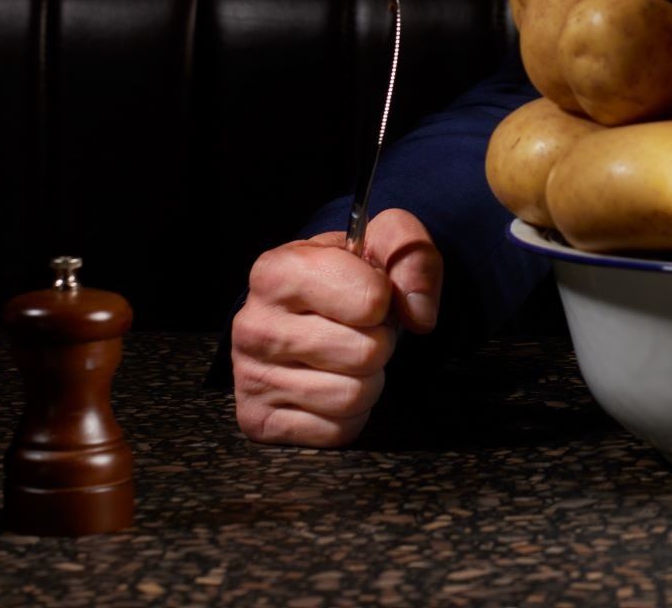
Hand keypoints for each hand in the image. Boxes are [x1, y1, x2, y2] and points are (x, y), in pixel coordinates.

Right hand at [231, 208, 442, 446]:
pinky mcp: (258, 420)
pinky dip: (349, 414)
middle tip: (359, 330)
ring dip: (368, 379)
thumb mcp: (386, 241)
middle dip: (380, 342)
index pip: (371, 301)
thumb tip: (421, 317)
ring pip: (353, 396)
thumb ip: (414, 257)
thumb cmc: (350, 276)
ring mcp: (250, 376)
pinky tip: (331, 384)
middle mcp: (253, 325)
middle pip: (366, 353)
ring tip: (347, 357)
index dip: (385, 299)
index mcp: (277, 271)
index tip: (369, 294)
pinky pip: (338, 431)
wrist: (309, 313)